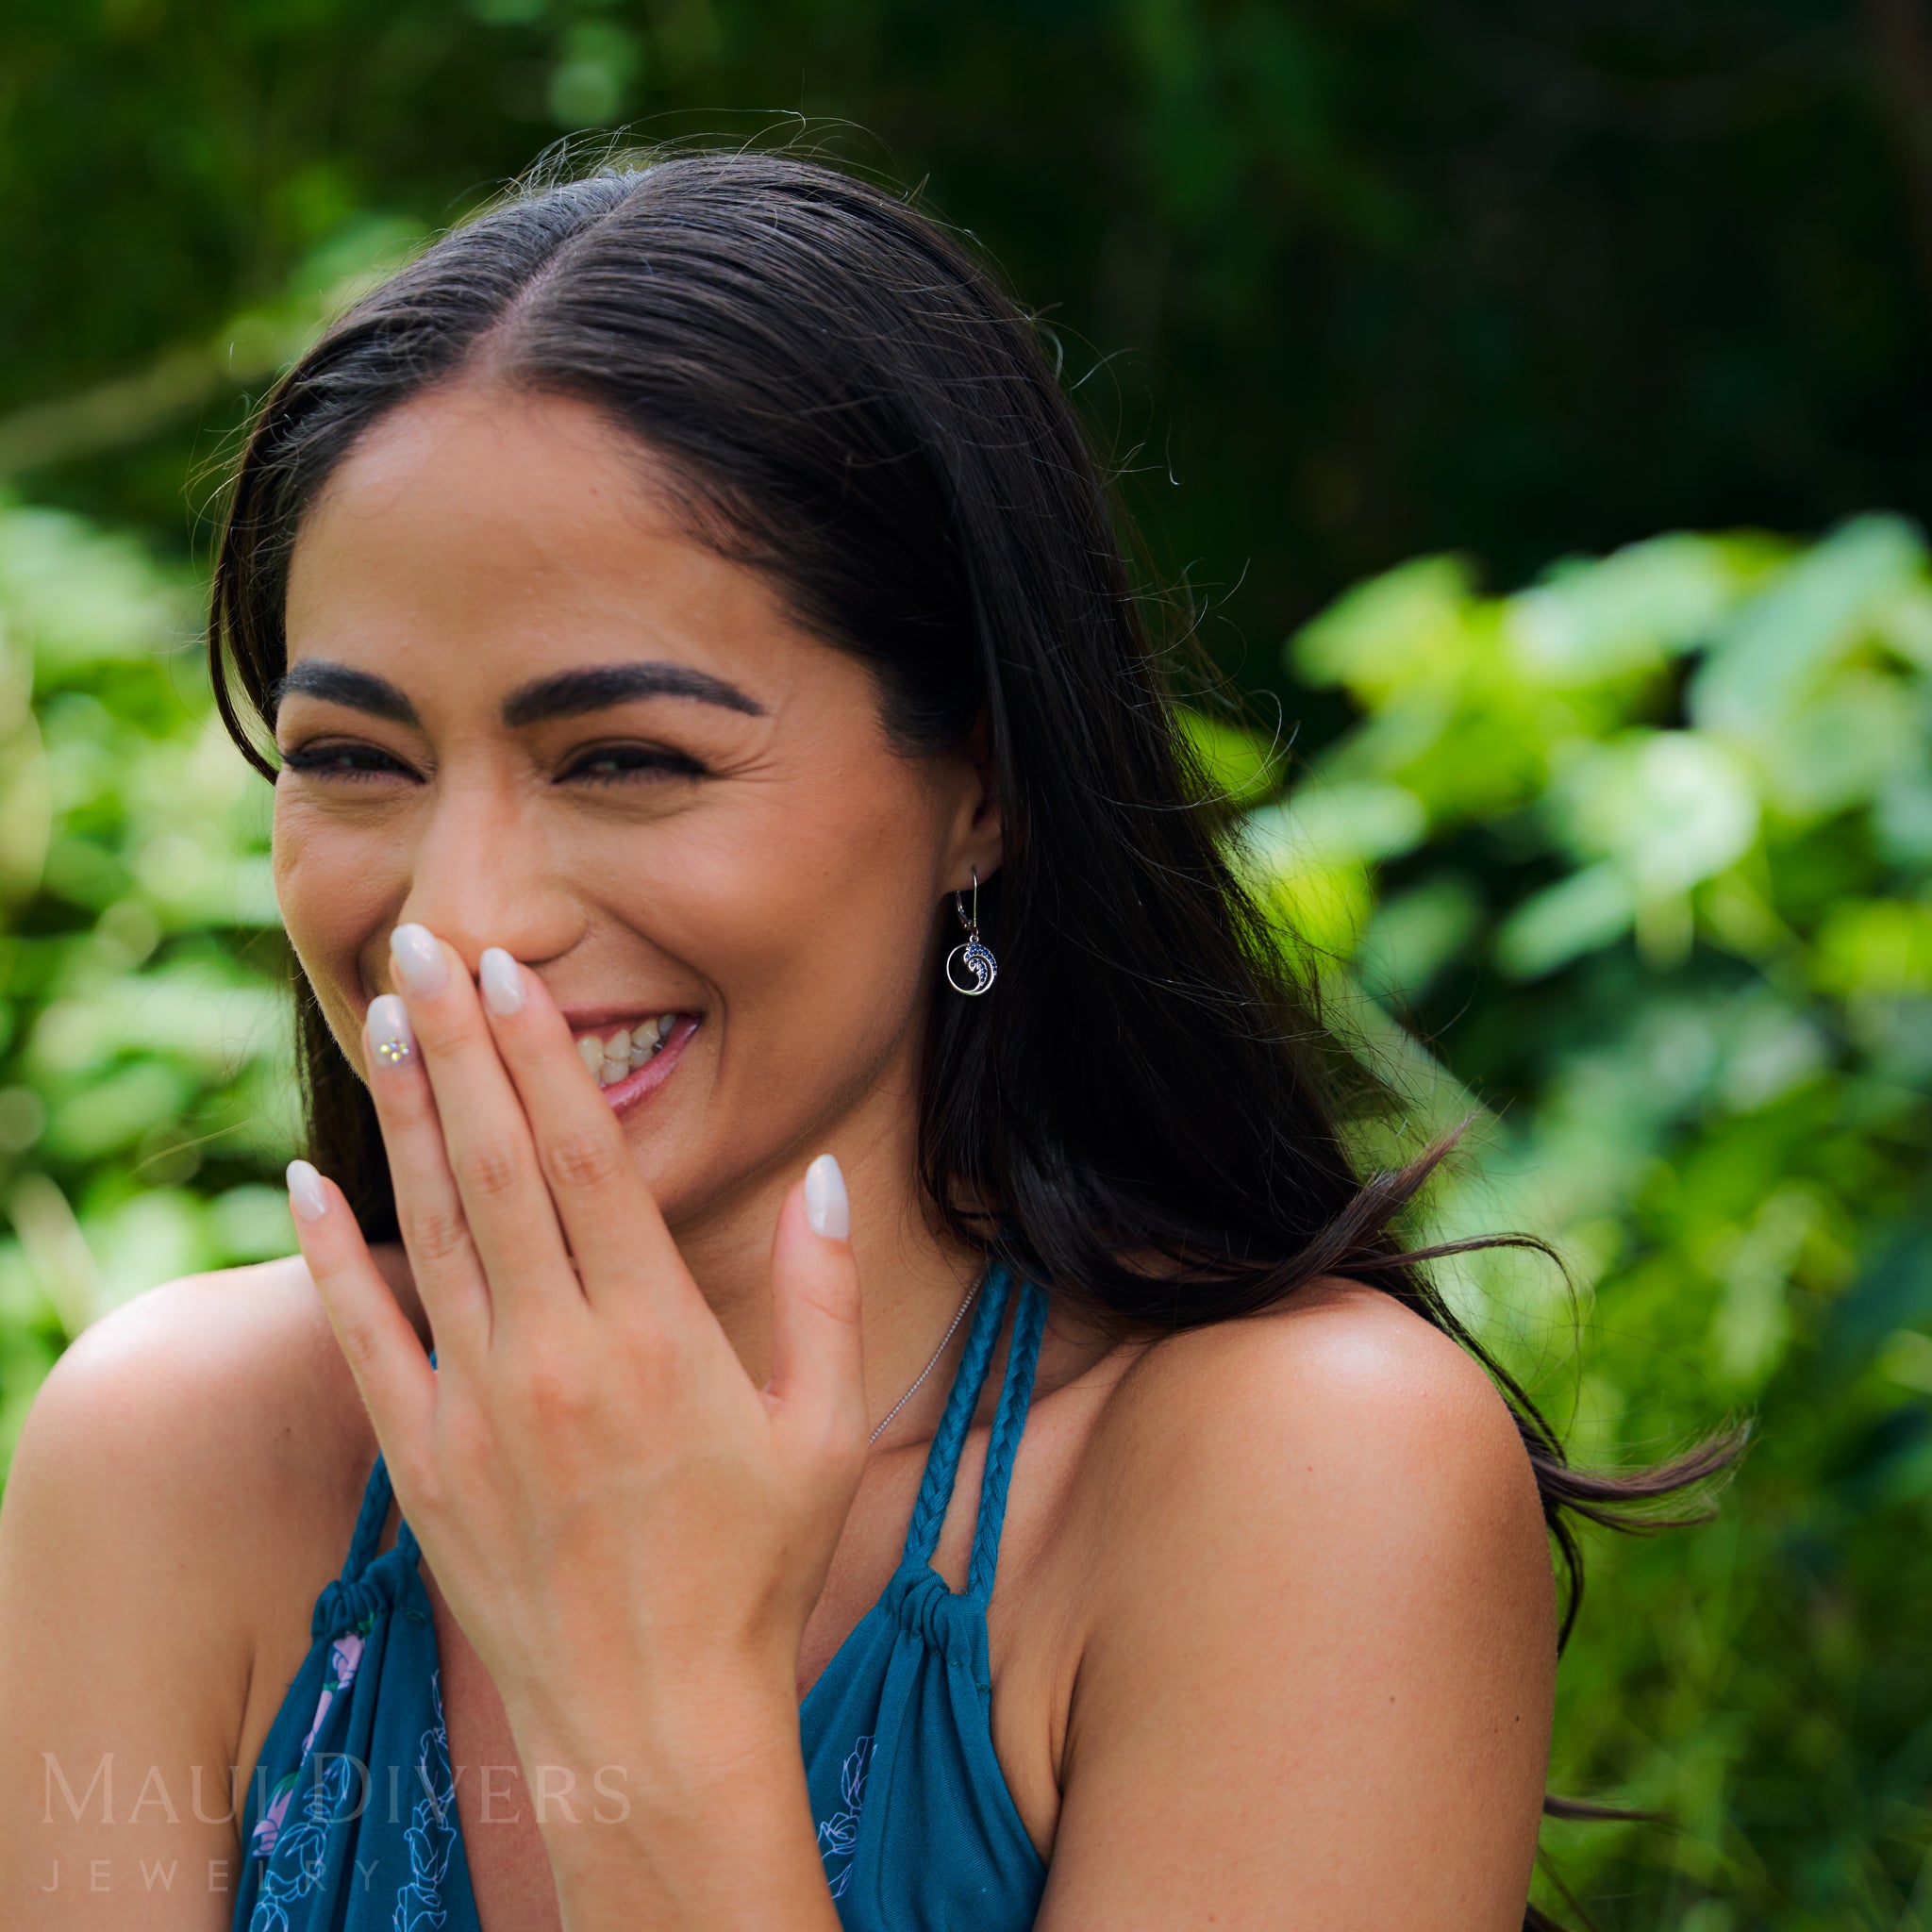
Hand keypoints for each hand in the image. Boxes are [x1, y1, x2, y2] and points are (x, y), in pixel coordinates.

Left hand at [283, 925, 868, 1781]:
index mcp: (659, 1336)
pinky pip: (366, 1339)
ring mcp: (480, 1408)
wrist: (651, 1723)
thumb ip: (827, 1296)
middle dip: (459, 1045)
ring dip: (402, 1116)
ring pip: (430, 1228)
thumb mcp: (822, 1432)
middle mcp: (560, 1355)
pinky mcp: (425, 1462)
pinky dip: (331, 1256)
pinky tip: (306, 1179)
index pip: (590, 1161)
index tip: (513, 974)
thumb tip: (828, 1178)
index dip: (544, 1057)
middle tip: (426, 946)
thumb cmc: (753, 1575)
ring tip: (383, 1019)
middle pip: (496, 1166)